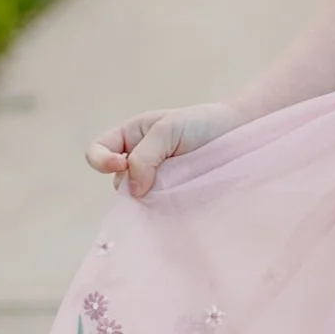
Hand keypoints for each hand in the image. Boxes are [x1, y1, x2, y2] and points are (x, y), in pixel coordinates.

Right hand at [87, 102, 246, 196]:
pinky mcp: (170, 199)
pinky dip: (160, 209)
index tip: (121, 164)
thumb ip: (145, 156)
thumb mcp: (168, 129)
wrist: (238, 134)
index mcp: (130, 138)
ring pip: (136, 199)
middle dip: (131, 184)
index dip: (101, 160)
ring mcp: (154, 182)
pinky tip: (175, 205)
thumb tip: (133, 191)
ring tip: (176, 187)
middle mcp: (137, 162)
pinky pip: (155, 209)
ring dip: (149, 198)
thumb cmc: (202, 124)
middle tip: (157, 179)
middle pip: (117, 181)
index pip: (97, 152)